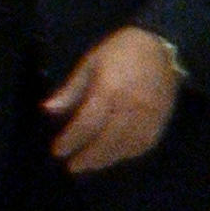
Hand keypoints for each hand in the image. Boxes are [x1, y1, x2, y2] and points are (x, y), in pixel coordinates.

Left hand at [44, 26, 181, 176]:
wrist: (161, 44)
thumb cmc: (121, 51)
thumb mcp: (90, 63)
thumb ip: (71, 89)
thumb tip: (47, 109)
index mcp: (109, 89)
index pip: (87, 124)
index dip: (71, 140)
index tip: (57, 151)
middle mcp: (130, 106)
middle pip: (107, 140)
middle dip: (88, 157)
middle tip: (73, 166)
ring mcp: (148, 115)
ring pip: (126, 146)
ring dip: (107, 159)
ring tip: (91, 164)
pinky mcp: (161, 118)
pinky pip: (145, 143)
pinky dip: (128, 153)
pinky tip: (115, 156)